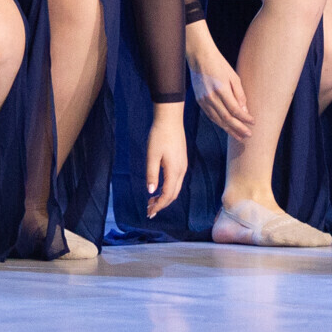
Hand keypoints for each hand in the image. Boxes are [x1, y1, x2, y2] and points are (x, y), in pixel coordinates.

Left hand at [144, 101, 188, 215]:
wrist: (170, 119)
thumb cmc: (159, 135)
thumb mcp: (152, 155)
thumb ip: (151, 174)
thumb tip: (151, 192)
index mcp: (174, 170)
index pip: (168, 195)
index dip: (159, 206)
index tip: (149, 213)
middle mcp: (181, 170)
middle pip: (174, 194)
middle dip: (162, 204)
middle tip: (149, 210)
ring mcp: (183, 166)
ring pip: (176, 188)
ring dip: (165, 197)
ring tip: (152, 201)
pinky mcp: (181, 161)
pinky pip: (176, 181)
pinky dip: (168, 188)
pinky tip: (159, 188)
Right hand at [185, 27, 251, 141]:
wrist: (200, 58)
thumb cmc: (219, 64)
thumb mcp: (233, 76)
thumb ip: (239, 94)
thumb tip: (244, 110)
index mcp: (221, 89)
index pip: (234, 110)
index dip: (244, 118)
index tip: (253, 122)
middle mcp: (211, 97)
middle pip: (226, 118)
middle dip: (238, 128)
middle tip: (248, 135)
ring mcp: (204, 100)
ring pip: (218, 120)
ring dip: (229, 129)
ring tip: (239, 136)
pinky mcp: (200, 101)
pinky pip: (211, 116)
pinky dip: (219, 123)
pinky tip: (226, 127)